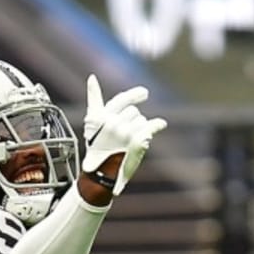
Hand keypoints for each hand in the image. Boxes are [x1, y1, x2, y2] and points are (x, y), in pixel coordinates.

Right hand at [82, 75, 166, 195]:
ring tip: (130, 141)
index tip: (145, 93)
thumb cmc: (97, 149)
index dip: (134, 96)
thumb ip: (94, 99)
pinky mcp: (137, 141)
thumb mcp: (92, 124)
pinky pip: (152, 126)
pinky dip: (158, 125)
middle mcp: (113, 123)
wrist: (102, 176)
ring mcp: (126, 132)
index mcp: (101, 118)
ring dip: (139, 128)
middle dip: (132, 120)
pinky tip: (161, 124)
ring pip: (141, 120)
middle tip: (127, 133)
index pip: (121, 100)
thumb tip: (92, 77)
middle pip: (133, 111)